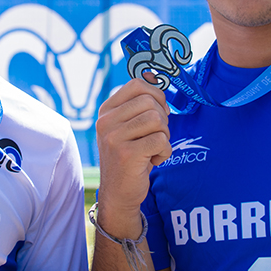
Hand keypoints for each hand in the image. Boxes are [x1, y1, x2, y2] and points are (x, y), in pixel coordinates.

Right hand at [95, 78, 171, 231]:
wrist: (119, 193)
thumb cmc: (130, 157)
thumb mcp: (128, 127)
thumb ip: (138, 105)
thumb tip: (154, 77)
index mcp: (106, 111)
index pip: (137, 85)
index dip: (156, 95)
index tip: (158, 113)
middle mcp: (106, 121)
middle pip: (150, 102)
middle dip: (163, 119)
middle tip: (156, 136)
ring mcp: (113, 137)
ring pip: (157, 120)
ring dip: (164, 136)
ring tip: (153, 148)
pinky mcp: (126, 154)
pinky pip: (161, 140)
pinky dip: (165, 152)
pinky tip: (153, 160)